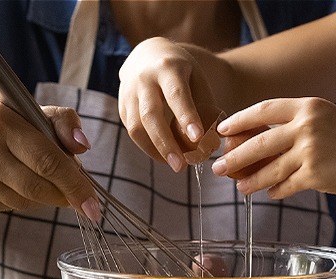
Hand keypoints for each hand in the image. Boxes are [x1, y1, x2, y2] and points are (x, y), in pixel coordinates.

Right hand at [0, 99, 98, 218]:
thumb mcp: (24, 109)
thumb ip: (61, 122)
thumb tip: (83, 147)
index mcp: (1, 123)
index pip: (48, 161)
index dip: (75, 186)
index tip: (94, 205)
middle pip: (39, 187)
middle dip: (64, 194)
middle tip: (77, 194)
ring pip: (26, 201)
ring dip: (43, 195)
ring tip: (37, 175)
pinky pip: (9, 208)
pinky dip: (21, 199)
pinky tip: (10, 181)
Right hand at [118, 37, 221, 171]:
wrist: (147, 54)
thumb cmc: (180, 71)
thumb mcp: (197, 78)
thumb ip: (204, 105)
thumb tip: (213, 140)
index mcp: (168, 68)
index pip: (176, 94)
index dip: (186, 116)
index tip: (197, 138)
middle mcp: (144, 79)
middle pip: (151, 114)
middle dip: (166, 143)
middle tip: (181, 166)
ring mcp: (128, 93)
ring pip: (136, 127)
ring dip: (155, 150)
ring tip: (175, 165)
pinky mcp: (122, 107)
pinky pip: (133, 132)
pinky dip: (149, 147)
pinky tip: (165, 156)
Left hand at [212, 97, 335, 199]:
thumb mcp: (329, 122)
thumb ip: (298, 129)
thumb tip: (260, 147)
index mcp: (309, 106)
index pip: (263, 110)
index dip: (239, 121)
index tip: (223, 131)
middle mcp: (307, 125)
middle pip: (258, 142)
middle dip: (234, 157)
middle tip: (218, 167)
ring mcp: (310, 151)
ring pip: (268, 168)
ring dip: (250, 180)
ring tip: (239, 187)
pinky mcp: (316, 175)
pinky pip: (285, 185)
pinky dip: (275, 191)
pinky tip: (270, 193)